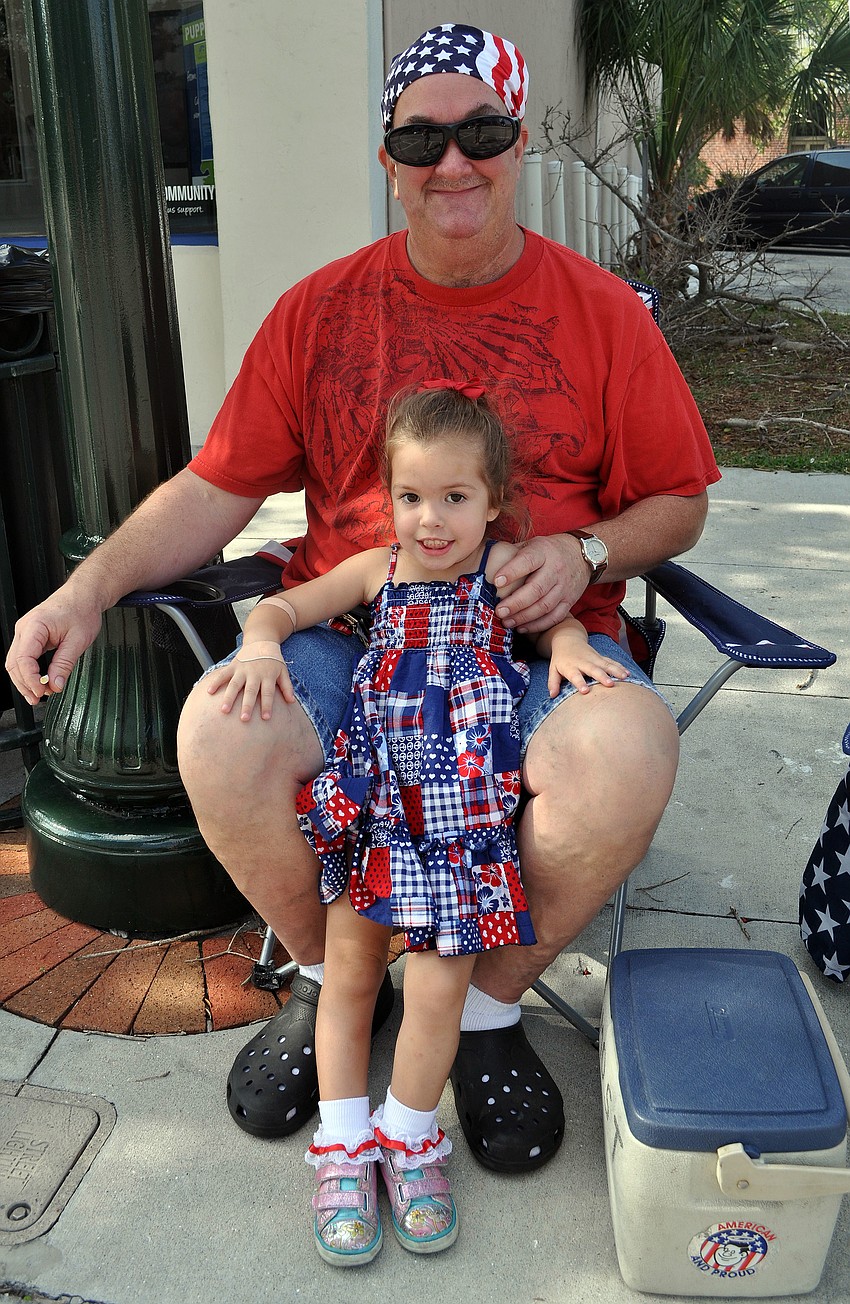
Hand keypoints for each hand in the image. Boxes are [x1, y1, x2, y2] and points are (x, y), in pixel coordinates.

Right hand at [5, 591, 103, 705]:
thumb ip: (64, 664)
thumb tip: (55, 685)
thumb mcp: (78, 640)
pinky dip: (29, 672)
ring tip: (39, 694)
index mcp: (35, 626)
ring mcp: (25, 632)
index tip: (43, 692)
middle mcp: (24, 628)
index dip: (31, 680)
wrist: (84, 595)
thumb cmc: (82, 610)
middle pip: (14, 663)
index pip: (23, 659)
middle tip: (40, 698)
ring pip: (15, 662)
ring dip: (25, 680)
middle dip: (25, 684)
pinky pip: (23, 658)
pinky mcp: (30, 636)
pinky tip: (38, 683)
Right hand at [205, 640, 294, 719]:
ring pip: (234, 684)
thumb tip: (292, 701)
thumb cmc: (273, 660)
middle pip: (251, 691)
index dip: (267, 705)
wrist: (262, 641)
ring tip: (224, 710)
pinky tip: (209, 692)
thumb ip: (287, 686)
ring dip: (229, 697)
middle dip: (247, 705)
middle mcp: (254, 673)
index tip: (265, 718)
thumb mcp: (283, 671)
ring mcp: (242, 670)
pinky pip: (223, 675)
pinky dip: (216, 682)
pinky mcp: (233, 666)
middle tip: (244, 719)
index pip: (268, 693)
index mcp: (268, 676)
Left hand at [493, 535, 590, 633]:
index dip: (512, 571)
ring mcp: (564, 587)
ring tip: (506, 622)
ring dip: (524, 617)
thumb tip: (485, 563)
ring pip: (544, 606)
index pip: (527, 561)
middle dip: (516, 603)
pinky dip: (538, 625)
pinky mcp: (569, 601)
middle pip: (536, 589)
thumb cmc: (548, 550)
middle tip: (499, 611)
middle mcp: (555, 570)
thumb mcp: (532, 544)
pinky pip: (554, 617)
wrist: (582, 555)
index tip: (496, 581)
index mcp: (543, 552)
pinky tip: (522, 628)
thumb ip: (513, 553)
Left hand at [547, 631, 629, 697]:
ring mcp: (593, 658)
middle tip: (609, 684)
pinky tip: (628, 673)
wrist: (567, 640)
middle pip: (593, 669)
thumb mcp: (553, 669)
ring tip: (624, 678)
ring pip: (606, 664)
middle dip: (602, 676)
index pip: (575, 675)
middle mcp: (583, 662)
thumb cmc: (561, 659)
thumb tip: (552, 696)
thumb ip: (553, 682)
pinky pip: (611, 662)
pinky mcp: (600, 657)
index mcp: (570, 667)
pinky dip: (620, 667)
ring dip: (616, 670)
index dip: (580, 683)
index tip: (585, 691)